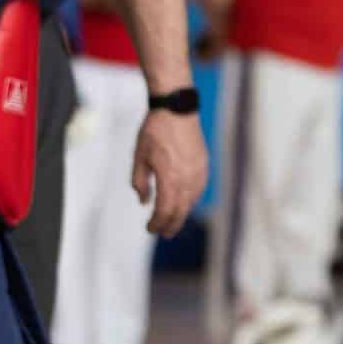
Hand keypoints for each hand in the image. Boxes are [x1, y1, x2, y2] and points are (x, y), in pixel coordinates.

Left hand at [132, 106, 208, 236]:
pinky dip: (190, 200)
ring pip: (191, 201)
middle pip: (181, 211)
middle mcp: (187, 178)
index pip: (165, 211)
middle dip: (171, 224)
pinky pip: (199, 189)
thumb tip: (144, 201)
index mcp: (169, 178)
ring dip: (181, 213)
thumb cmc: (154, 131)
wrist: (177, 110)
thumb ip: (140, 183)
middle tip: (163, 233)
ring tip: (172, 220)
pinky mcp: (203, 165)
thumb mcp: (139, 157)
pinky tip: (184, 202)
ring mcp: (198, 172)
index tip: (150, 228)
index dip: (157, 223)